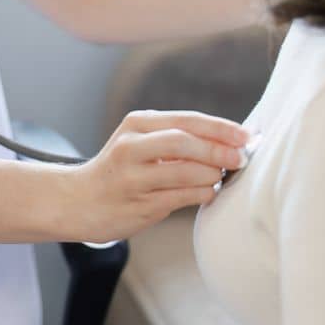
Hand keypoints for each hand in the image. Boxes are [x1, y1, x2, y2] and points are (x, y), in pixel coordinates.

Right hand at [61, 110, 247, 242]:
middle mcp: (131, 147)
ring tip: (219, 176)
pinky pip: (181, 197)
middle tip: (241, 158)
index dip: (220, 128)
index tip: (246, 136)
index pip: (186, 120)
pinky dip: (202, 193)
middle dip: (219, 150)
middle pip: (185, 142)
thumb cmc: (120, 170)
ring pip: (185, 172)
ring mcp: (133, 177)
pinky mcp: (138, 204)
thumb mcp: (140, 142)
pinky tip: (207, 192)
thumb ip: (176, 138)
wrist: (78, 201)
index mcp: (136, 124)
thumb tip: (230, 140)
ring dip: (212, 175)